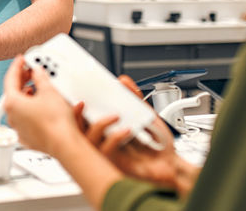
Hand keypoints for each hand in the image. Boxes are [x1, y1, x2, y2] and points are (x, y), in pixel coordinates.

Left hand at [2, 55, 82, 156]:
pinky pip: (25, 118)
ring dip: (26, 94)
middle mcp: (11, 116)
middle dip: (22, 80)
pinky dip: (30, 108)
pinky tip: (40, 105)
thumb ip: (40, 78)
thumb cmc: (55, 122)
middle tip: (30, 70)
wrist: (64, 144)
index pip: (10, 78)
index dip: (17, 66)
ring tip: (38, 87)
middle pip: (13, 92)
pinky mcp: (27, 136)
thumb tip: (37, 72)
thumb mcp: (49, 91)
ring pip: (19, 106)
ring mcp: (18, 128)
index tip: (21, 60)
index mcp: (12, 102)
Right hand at [83, 75, 190, 193]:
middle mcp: (103, 140)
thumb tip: (123, 81)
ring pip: (88, 139)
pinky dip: (115, 137)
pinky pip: (106, 150)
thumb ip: (133, 97)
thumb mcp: (145, 114)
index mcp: (108, 128)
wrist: (170, 163)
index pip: (84, 117)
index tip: (76, 93)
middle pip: (78, 128)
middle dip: (77, 115)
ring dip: (99, 124)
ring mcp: (107, 152)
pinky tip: (128, 130)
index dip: (75, 107)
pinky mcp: (114, 162)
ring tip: (116, 115)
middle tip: (84, 102)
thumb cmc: (157, 143)